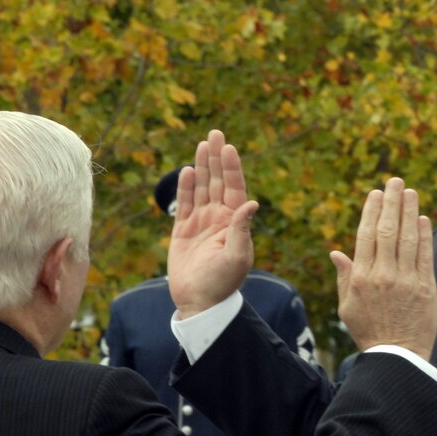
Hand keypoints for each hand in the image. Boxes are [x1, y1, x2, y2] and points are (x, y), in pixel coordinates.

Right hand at [168, 129, 258, 318]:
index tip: (229, 147)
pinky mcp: (183, 231)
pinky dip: (185, 187)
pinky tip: (187, 171)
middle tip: (216, 133)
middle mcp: (219, 218)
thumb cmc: (222, 282)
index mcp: (234, 222)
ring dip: (202, 166)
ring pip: (201, 188)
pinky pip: (185, 204)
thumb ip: (242, 229)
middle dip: (217, 158)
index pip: (234, 188)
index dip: (231, 168)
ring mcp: (201, 223)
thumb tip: (252, 203)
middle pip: (217, 181)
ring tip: (203, 144)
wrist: (199, 301)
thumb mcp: (237, 257)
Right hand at [329, 177, 436, 359]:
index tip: (376, 194)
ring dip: (409, 211)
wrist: (397, 357)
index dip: (372, 211)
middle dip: (392, 202)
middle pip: (388, 230)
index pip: (366, 235)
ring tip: (411, 192)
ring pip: (408, 238)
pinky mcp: (425, 287)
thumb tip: (336, 253)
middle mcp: (383, 275)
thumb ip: (344, 277)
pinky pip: (425, 255)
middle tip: (395, 182)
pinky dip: (425, 235)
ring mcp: (406, 280)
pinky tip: (423, 219)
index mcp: (360, 278)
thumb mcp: (347, 307)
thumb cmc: (369, 332)